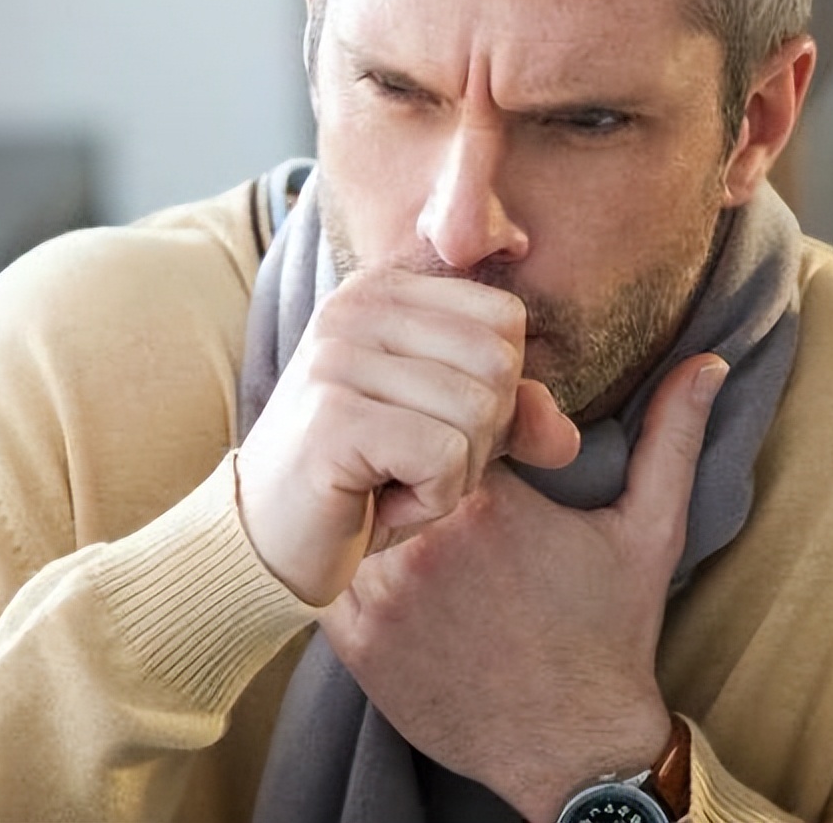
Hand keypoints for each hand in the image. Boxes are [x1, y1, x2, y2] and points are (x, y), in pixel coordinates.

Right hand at [236, 268, 580, 605]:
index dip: (495, 392)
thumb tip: (566, 438)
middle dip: (479, 438)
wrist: (266, 543)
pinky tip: (377, 503)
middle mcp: (355, 308)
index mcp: (384, 290)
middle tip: (413, 465)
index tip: (429, 426)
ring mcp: (337, 359)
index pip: (505, 319)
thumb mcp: (450, 436)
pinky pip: (445, 458)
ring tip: (391, 482)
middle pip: (498, 364)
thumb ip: (514, 418)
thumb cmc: (362, 481)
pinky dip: (428, 501)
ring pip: (478, 413)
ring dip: (452, 476)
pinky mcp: (333, 419)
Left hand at [320, 354, 727, 820]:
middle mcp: (423, 541)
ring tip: (410, 518)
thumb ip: (671, 437)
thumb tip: (708, 363)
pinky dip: (351, 560)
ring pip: (352, 509)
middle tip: (442, 482)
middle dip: (415, 461)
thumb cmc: (611, 633)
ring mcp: (381, 593)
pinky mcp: (354, 640)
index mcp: (490, 500)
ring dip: (377, 505)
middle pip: (393, 458)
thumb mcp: (650, 530)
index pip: (445, 416)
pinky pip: (329, 570)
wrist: (572, 746)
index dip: (462, 425)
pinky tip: (392, 568)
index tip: (487, 451)